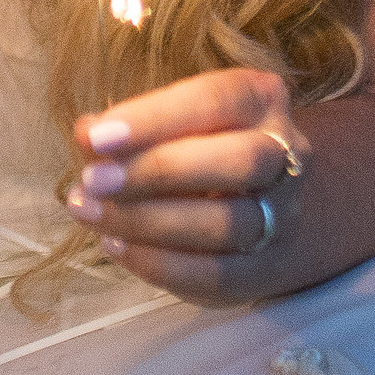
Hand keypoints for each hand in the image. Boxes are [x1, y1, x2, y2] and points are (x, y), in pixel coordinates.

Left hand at [64, 65, 305, 304]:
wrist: (259, 201)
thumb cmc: (198, 145)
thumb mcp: (169, 121)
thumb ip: (128, 128)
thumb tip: (88, 135)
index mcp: (260, 100)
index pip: (215, 100)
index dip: (154, 118)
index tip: (96, 137)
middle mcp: (286, 154)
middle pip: (238, 162)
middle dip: (158, 171)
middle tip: (93, 180)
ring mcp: (284, 215)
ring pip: (227, 223)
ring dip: (148, 222)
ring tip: (91, 213)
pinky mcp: (267, 268)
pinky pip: (219, 274)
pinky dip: (161, 264)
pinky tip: (116, 246)